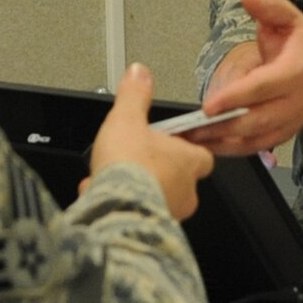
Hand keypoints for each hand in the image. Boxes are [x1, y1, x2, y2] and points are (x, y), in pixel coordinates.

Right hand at [89, 63, 213, 218]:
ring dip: (137, 190)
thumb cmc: (130, 168)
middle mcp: (186, 191)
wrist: (116, 208)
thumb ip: (134, 95)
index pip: (201, 154)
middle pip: (177, 177)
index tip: (168, 140)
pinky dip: (123, 206)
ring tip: (113, 180)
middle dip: (156, 171)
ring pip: (157, 198)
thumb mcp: (127, 119)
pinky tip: (102, 197)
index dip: (183, 147)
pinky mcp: (151, 228)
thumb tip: (139, 74)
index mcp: (188, 161)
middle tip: (134, 161)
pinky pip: (139, 215)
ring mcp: (171, 212)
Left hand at [194, 0, 302, 154]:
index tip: (209, 105)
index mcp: (295, 71)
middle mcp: (295, 101)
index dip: (235, 97)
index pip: (263, 87)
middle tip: (191, 128)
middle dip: (222, 126)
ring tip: (192, 138)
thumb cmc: (302, 45)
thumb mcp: (290, 18)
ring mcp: (290, 121)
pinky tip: (209, 145)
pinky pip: (256, 147)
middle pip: (257, 120)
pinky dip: (232, 149)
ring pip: (255, 139)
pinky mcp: (283, 134)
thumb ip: (270, 7)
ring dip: (223, 142)